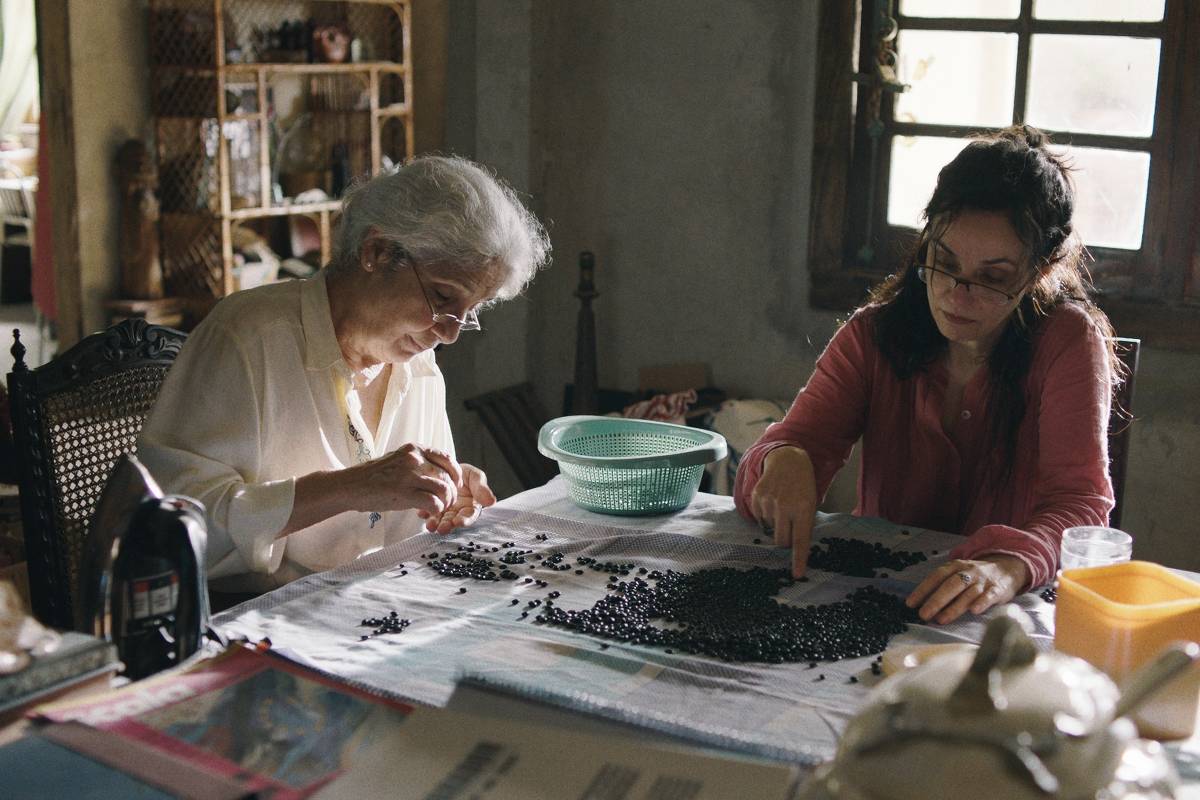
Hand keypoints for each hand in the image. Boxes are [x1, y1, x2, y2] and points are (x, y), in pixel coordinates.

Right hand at [356, 444, 460, 516]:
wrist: (350, 485)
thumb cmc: (374, 477)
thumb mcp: (399, 461)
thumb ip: (418, 464)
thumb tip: (440, 476)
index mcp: (414, 449)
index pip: (446, 458)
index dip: (455, 474)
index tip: (454, 485)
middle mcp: (414, 458)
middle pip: (447, 476)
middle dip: (451, 492)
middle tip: (447, 502)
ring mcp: (409, 474)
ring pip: (444, 489)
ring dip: (446, 502)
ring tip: (439, 508)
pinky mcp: (404, 492)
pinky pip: (433, 502)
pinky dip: (436, 510)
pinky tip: (430, 513)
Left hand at [420, 463, 496, 533]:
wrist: (447, 466)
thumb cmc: (464, 473)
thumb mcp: (475, 476)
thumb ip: (482, 488)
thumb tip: (492, 502)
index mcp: (470, 506)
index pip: (469, 516)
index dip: (464, 520)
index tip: (458, 522)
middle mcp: (457, 512)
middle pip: (453, 521)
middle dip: (448, 525)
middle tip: (442, 528)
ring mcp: (443, 511)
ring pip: (440, 520)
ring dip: (436, 524)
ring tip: (430, 525)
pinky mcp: (431, 507)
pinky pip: (427, 512)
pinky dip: (425, 513)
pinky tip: (422, 513)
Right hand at [749, 446, 818, 577]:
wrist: (788, 460)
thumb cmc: (803, 486)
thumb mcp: (810, 503)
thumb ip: (804, 523)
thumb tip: (794, 547)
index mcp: (804, 509)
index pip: (801, 540)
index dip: (799, 559)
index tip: (797, 575)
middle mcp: (786, 506)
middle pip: (781, 541)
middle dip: (785, 540)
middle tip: (789, 527)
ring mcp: (769, 501)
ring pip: (770, 530)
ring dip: (775, 525)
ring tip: (781, 508)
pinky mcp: (757, 497)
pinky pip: (759, 519)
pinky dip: (765, 516)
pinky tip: (772, 502)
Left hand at [905, 555, 1028, 623]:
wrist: (1007, 568)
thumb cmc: (976, 576)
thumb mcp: (959, 574)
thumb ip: (943, 585)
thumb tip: (922, 603)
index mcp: (956, 566)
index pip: (936, 576)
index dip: (923, 589)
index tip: (910, 603)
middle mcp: (969, 571)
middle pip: (950, 585)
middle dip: (936, 600)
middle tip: (923, 615)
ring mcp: (983, 580)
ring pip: (967, 593)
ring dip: (954, 607)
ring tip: (940, 619)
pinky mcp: (997, 589)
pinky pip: (989, 596)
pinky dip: (982, 603)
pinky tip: (973, 611)